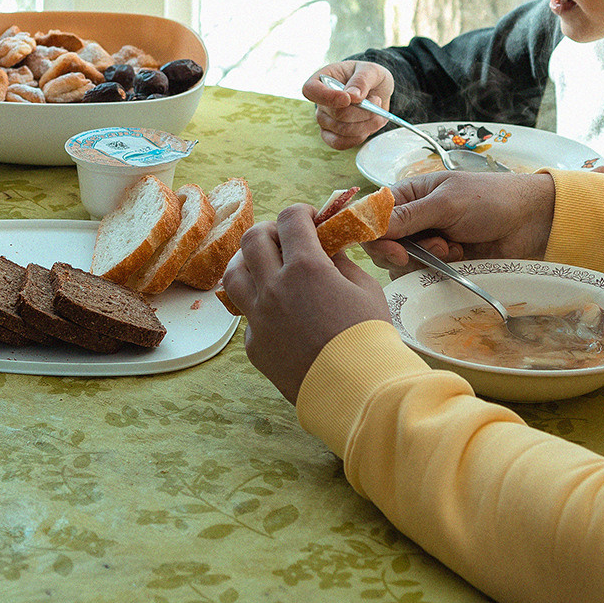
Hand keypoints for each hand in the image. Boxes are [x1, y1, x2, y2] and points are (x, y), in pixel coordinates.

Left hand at [225, 204, 394, 403]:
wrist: (356, 390)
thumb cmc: (369, 338)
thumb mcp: (365, 289)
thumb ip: (340, 262)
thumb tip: (326, 248)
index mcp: (306, 268)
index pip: (290, 219)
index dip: (301, 212)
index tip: (310, 219)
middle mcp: (274, 288)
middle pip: (252, 239)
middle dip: (270, 231)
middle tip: (286, 240)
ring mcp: (258, 317)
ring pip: (234, 275)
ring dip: (249, 263)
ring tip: (266, 267)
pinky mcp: (254, 345)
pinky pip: (247, 315)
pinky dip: (260, 306)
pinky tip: (279, 312)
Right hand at [303, 61, 395, 149]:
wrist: (376, 91)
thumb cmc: (369, 77)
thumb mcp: (371, 70)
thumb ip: (362, 80)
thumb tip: (353, 96)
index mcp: (323, 79)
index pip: (310, 90)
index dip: (327, 97)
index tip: (348, 98)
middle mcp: (320, 101)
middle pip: (335, 114)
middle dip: (362, 110)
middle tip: (376, 100)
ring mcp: (325, 120)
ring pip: (342, 130)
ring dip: (366, 123)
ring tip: (377, 112)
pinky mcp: (332, 135)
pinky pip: (340, 143)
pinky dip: (360, 136)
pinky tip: (370, 125)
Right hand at [357, 169, 555, 272]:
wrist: (530, 222)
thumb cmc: (489, 199)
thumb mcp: (446, 203)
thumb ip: (408, 216)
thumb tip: (369, 225)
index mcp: (408, 195)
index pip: (372, 215)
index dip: (371, 233)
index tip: (389, 247)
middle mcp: (412, 219)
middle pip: (382, 244)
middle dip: (399, 250)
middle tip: (419, 253)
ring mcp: (426, 243)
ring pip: (400, 263)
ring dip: (423, 259)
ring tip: (450, 248)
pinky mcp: (441, 264)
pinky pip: (422, 274)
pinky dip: (437, 269)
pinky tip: (458, 257)